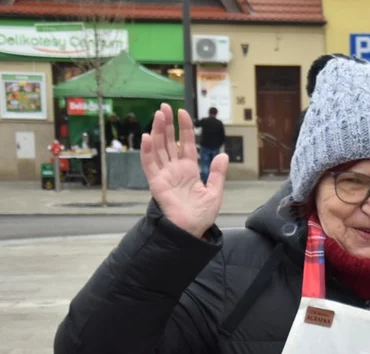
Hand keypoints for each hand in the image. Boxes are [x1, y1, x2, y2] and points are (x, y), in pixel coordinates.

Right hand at [140, 102, 227, 238]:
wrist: (192, 230)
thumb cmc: (202, 215)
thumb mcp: (215, 192)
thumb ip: (217, 173)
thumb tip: (223, 154)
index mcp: (189, 170)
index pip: (186, 144)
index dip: (185, 128)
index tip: (183, 112)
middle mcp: (175, 169)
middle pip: (169, 142)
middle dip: (167, 124)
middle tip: (164, 107)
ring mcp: (165, 175)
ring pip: (159, 148)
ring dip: (157, 132)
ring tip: (157, 115)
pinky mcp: (156, 183)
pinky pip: (149, 164)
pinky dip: (147, 151)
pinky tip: (147, 137)